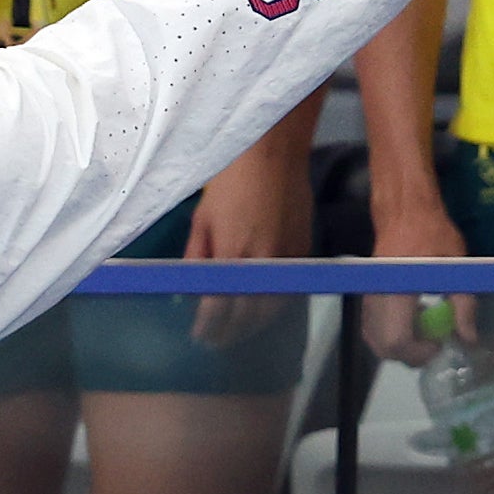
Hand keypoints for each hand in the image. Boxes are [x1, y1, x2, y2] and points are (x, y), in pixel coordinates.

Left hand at [182, 135, 312, 348]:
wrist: (273, 152)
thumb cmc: (229, 180)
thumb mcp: (202, 219)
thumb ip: (196, 257)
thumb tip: (190, 289)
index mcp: (230, 254)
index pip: (218, 308)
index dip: (208, 327)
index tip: (200, 336)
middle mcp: (261, 262)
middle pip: (247, 314)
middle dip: (231, 332)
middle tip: (217, 340)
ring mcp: (287, 257)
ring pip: (272, 305)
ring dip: (254, 323)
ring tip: (239, 330)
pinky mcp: (304, 249)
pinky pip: (289, 287)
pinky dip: (275, 302)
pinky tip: (263, 306)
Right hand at [367, 180, 471, 359]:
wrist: (405, 211)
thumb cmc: (433, 232)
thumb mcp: (457, 264)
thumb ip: (463, 303)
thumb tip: (468, 339)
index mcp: (398, 290)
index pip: (396, 340)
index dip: (419, 352)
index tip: (440, 343)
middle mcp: (377, 297)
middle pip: (384, 347)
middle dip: (411, 354)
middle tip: (435, 341)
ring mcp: (369, 297)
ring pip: (376, 340)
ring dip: (401, 345)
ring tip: (426, 328)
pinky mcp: (368, 296)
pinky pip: (373, 328)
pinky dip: (392, 334)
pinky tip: (414, 318)